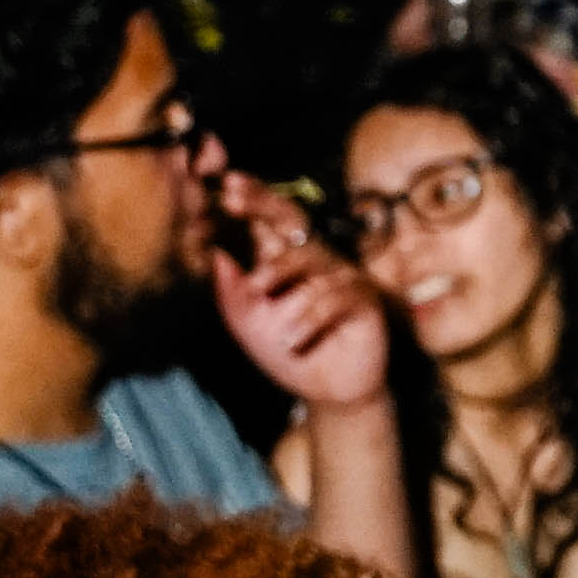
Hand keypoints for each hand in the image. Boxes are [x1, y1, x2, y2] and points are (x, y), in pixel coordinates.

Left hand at [210, 185, 396, 412]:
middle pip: (292, 220)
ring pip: (308, 258)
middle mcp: (314, 260)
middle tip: (234, 197)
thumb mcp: (248, 324)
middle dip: (261, 204)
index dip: (252, 199)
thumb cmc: (286, 352)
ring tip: (257, 293)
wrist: (326, 392)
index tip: (226, 186)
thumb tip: (215, 255)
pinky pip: (334, 298)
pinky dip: (309, 320)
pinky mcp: (363, 299)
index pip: (269, 221)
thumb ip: (231, 293)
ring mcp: (340, 276)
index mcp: (285, 260)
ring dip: (278, 274)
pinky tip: (293, 340)